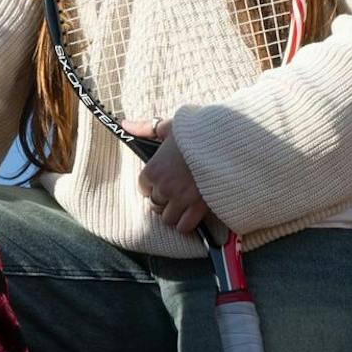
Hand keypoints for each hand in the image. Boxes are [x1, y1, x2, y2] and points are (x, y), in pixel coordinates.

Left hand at [131, 122, 211, 240]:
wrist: (226, 141)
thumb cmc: (197, 132)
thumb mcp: (169, 126)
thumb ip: (145, 128)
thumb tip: (125, 125)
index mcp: (153, 169)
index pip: (143, 188)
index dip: (153, 185)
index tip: (164, 181)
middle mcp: (164, 187)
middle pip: (155, 204)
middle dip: (164, 199)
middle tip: (176, 192)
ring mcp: (180, 199)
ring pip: (168, 218)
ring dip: (174, 212)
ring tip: (184, 203)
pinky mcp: (198, 207)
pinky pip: (184, 227)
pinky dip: (186, 224)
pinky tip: (192, 214)